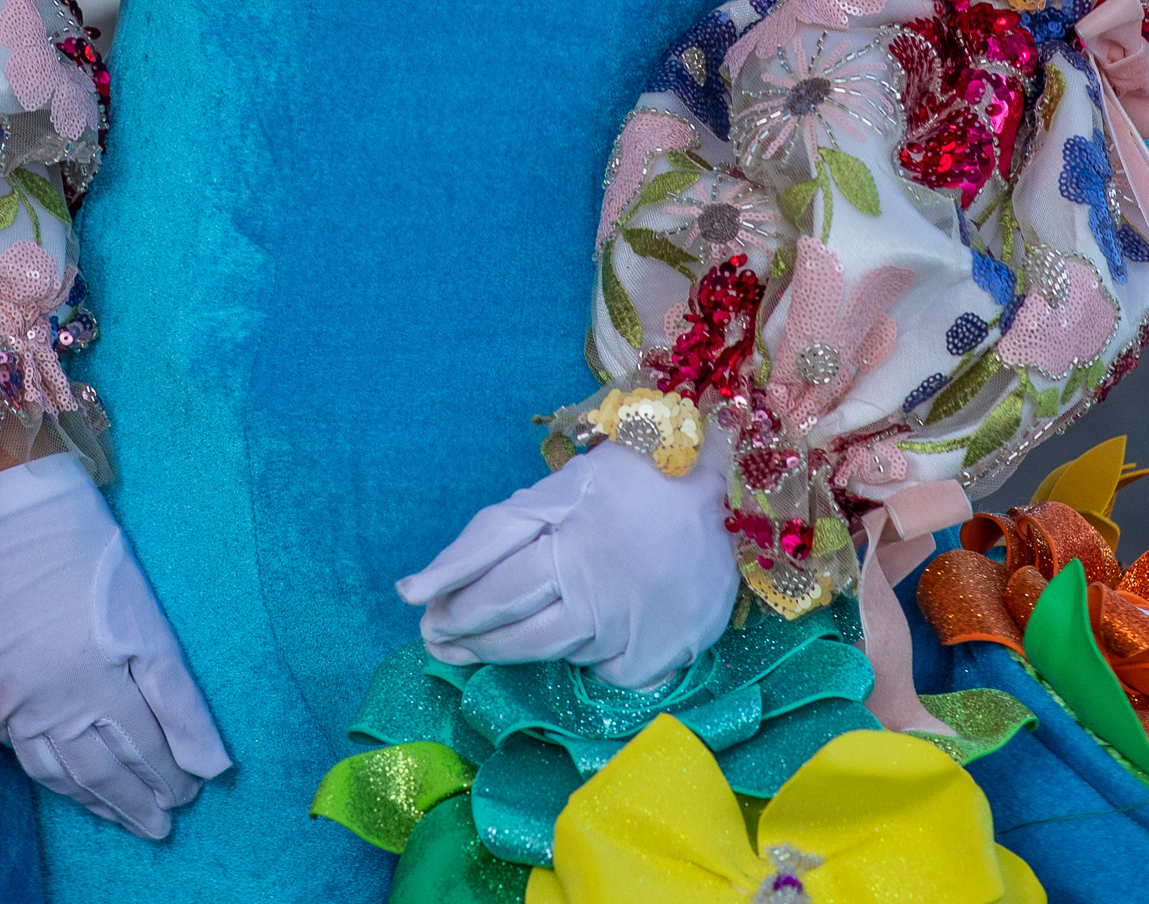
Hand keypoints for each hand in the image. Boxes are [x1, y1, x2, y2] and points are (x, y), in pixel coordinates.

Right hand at [0, 456, 227, 837]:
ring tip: (119, 819)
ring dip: (94, 801)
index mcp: (99, 688)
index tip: (190, 797)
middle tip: (160, 828)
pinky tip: (65, 784)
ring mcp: (15, 704)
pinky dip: (51, 779)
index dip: (169, 778)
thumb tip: (212, 767)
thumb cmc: (86, 557)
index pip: (144, 751)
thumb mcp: (146, 621)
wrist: (3, 519)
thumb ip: (178, 699)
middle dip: (135, 803)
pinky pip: (24, 755)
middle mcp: (53, 708)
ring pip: (60, 773)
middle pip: (102, 772)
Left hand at [398, 429, 737, 689]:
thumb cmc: (642, 482)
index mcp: (567, 519)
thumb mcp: (572, 484)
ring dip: (497, 652)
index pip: (489, 561)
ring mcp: (617, 618)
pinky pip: (592, 668)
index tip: (414, 603)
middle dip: (461, 628)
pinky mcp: (644, 656)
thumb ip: (508, 525)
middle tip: (434, 638)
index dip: (449, 585)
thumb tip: (431, 578)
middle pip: (504, 611)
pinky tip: (565, 647)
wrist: (734, 501)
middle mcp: (587, 571)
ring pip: (540, 647)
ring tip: (468, 651)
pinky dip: (576, 658)